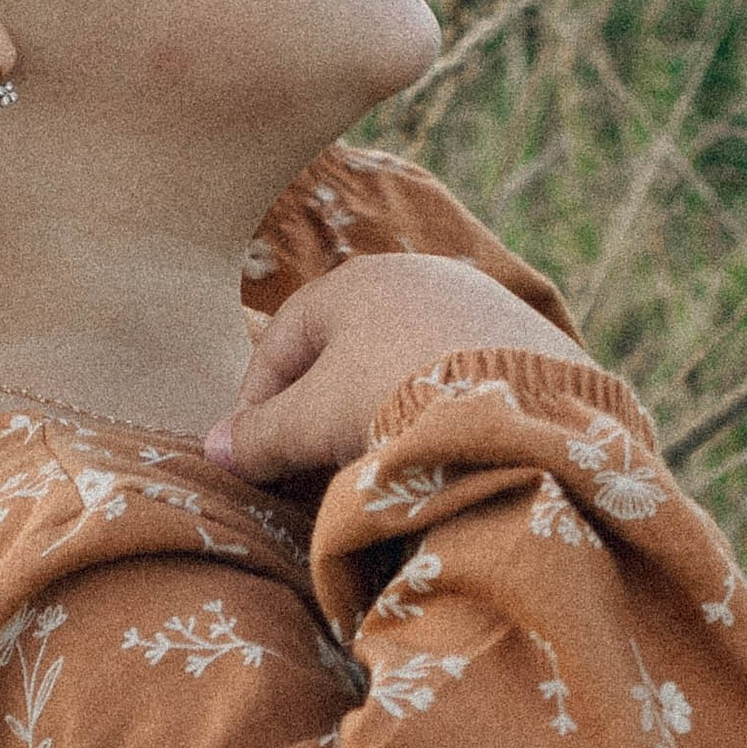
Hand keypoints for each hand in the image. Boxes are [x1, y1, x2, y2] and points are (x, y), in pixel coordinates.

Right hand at [210, 254, 587, 484]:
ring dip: (377, 412)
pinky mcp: (525, 341)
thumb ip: (262, 435)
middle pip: (346, 348)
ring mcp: (478, 303)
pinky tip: (435, 453)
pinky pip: (458, 376)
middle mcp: (419, 276)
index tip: (252, 458)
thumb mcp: (315, 422)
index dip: (257, 402)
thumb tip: (218, 448)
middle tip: (309, 471)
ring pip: (403, 361)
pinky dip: (434, 412)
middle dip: (320, 410)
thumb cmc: (398, 401)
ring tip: (372, 468)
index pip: (284, 339)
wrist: (527, 412)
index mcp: (359, 280)